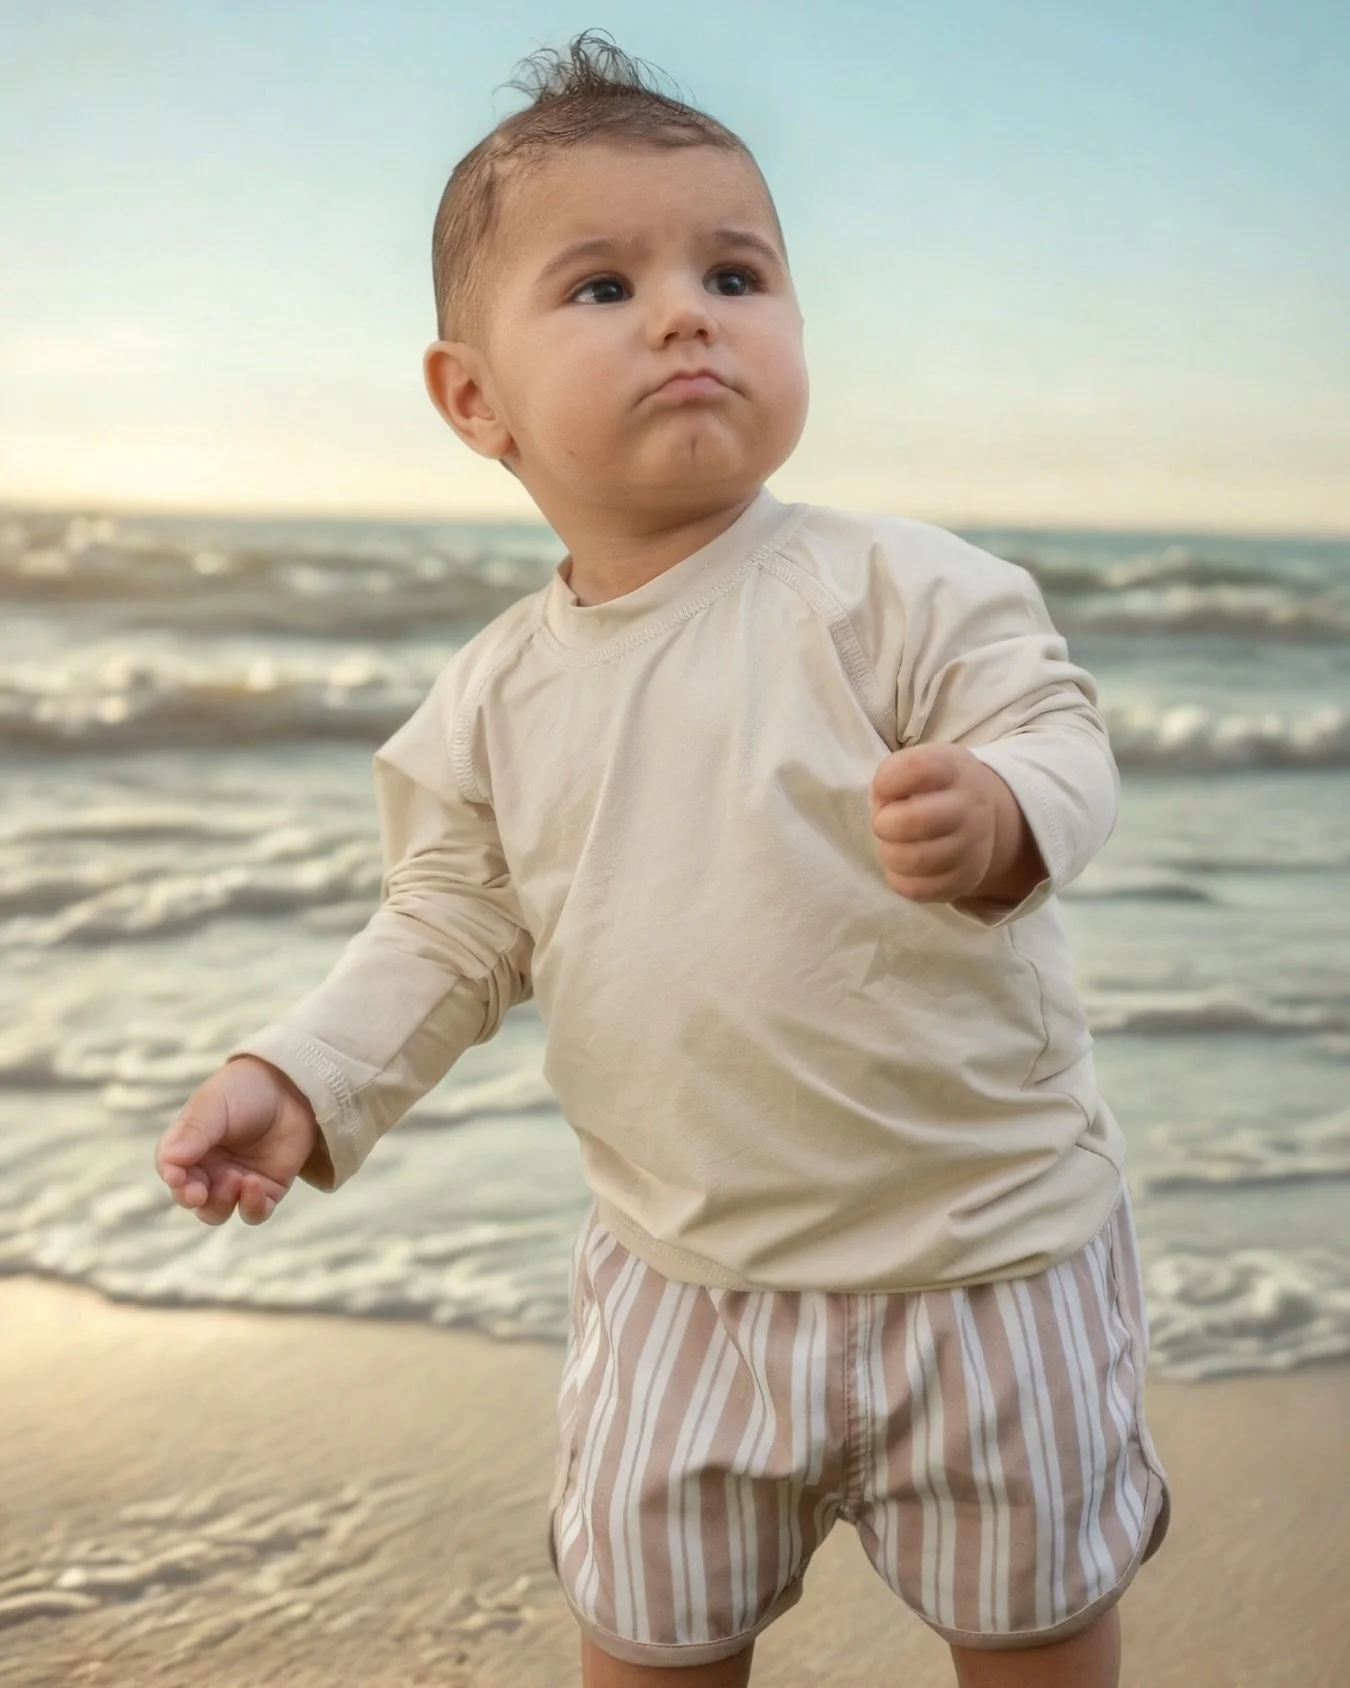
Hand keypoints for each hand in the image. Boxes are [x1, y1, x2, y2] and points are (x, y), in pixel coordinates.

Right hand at [155, 1056, 319, 1225]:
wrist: (292, 1086)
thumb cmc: (245, 1090)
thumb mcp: (215, 1104)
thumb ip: (195, 1131)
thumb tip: (171, 1160)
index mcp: (188, 1145)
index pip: (170, 1168)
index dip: (172, 1175)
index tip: (177, 1176)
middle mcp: (208, 1168)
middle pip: (190, 1197)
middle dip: (191, 1197)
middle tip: (199, 1192)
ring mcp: (235, 1181)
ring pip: (217, 1212)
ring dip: (220, 1203)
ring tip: (235, 1178)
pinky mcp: (266, 1190)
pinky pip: (254, 1213)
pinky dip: (252, 1207)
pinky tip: (255, 1185)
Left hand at [870, 743, 1039, 904]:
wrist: (981, 818)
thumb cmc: (935, 788)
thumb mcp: (920, 765)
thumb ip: (893, 777)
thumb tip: (880, 807)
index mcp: (953, 770)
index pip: (917, 769)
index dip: (887, 781)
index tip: (883, 788)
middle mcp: (969, 806)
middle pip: (919, 821)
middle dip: (885, 825)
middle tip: (883, 824)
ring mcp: (972, 846)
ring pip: (918, 860)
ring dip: (890, 854)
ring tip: (891, 845)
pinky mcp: (965, 879)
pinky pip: (919, 889)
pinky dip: (899, 878)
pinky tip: (900, 865)